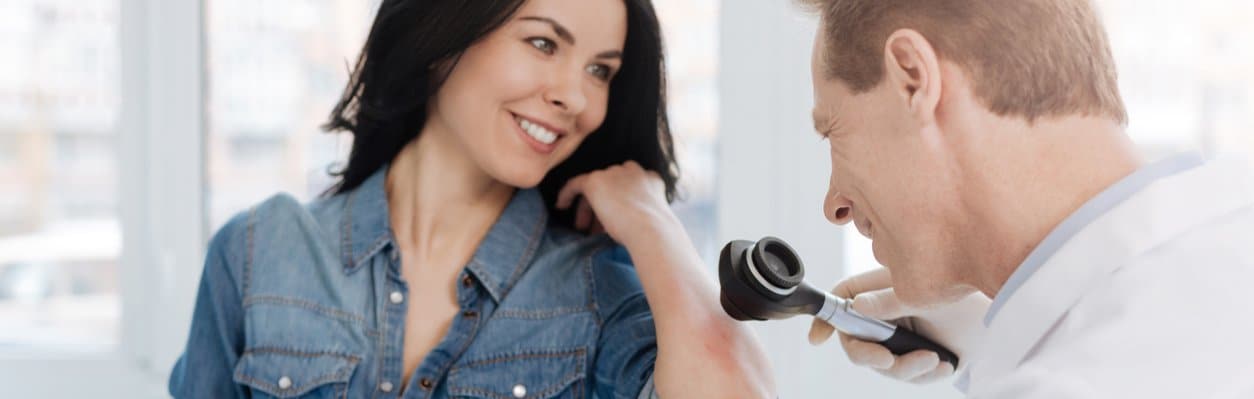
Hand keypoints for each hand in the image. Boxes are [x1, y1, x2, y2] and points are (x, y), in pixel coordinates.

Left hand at [555, 161, 674, 246]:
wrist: (651, 230)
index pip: (630, 186)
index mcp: (650, 180)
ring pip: (595, 187)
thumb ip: (641, 210)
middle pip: (611, 185)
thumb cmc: (653, 233)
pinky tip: (562, 205)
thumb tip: (626, 222)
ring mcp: (614, 173)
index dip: (619, 203)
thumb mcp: (651, 217)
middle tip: (595, 227)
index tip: (613, 220)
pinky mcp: (596, 180)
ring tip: (582, 227)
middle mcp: (633, 171)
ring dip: (588, 207)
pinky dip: (567, 194)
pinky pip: (576, 184)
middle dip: (603, 205)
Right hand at [808, 267, 989, 382]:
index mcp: (885, 289)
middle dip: (870, 355)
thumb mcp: (923, 296)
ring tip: (932, 359)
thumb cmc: (970, 297)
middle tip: (887, 360)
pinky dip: (924, 374)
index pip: (845, 299)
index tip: (818, 337)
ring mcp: (904, 338)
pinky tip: (944, 364)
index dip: (827, 317)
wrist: (1009, 322)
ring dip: (905, 367)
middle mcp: (890, 314)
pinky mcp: (919, 358)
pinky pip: (907, 376)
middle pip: (857, 339)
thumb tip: (855, 305)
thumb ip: (886, 302)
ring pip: (882, 363)